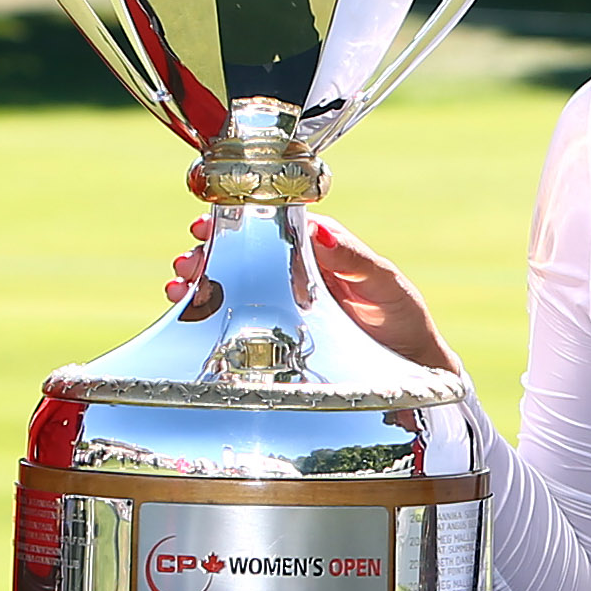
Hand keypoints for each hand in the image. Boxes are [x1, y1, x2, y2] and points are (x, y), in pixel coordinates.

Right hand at [165, 210, 459, 375]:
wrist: (412, 370)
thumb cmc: (402, 320)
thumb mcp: (385, 284)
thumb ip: (355, 259)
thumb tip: (320, 228)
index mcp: (319, 250)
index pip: (271, 225)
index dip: (237, 220)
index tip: (208, 221)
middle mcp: (294, 272)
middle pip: (241, 252)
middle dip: (208, 250)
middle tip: (187, 256)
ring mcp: (282, 303)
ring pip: (231, 283)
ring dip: (200, 279)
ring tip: (178, 282)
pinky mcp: (275, 335)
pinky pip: (234, 317)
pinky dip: (205, 311)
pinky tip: (184, 310)